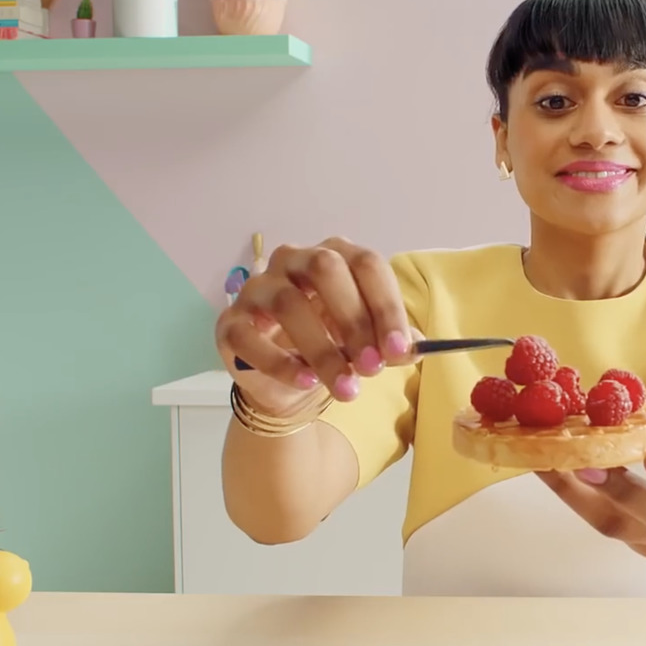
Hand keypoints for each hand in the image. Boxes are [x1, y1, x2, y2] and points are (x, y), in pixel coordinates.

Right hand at [215, 237, 415, 412]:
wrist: (287, 379)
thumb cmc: (332, 345)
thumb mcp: (368, 343)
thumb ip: (391, 344)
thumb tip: (413, 349)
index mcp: (335, 256)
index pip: (366, 263)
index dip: (386, 306)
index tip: (400, 350)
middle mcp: (294, 260)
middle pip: (325, 269)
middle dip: (354, 320)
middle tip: (373, 368)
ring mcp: (258, 288)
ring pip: (288, 303)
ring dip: (323, 350)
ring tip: (347, 388)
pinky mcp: (231, 322)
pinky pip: (251, 337)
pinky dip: (281, 363)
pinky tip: (306, 382)